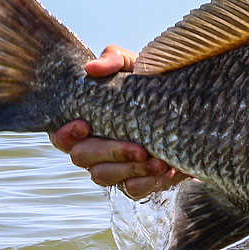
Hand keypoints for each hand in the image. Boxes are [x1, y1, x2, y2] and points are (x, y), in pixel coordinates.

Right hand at [49, 45, 189, 198]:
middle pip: (82, 158)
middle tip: (139, 149)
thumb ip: (113, 60)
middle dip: (111, 153)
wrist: (188, 108)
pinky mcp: (134, 180)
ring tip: (158, 161)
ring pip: (104, 176)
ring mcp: (112, 166)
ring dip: (130, 169)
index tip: (85, 125)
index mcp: (84, 121)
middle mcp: (92, 147)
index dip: (66, 133)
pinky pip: (132, 189)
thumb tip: (93, 68)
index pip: (60, 134)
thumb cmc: (148, 85)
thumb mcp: (133, 66)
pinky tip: (165, 170)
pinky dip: (147, 181)